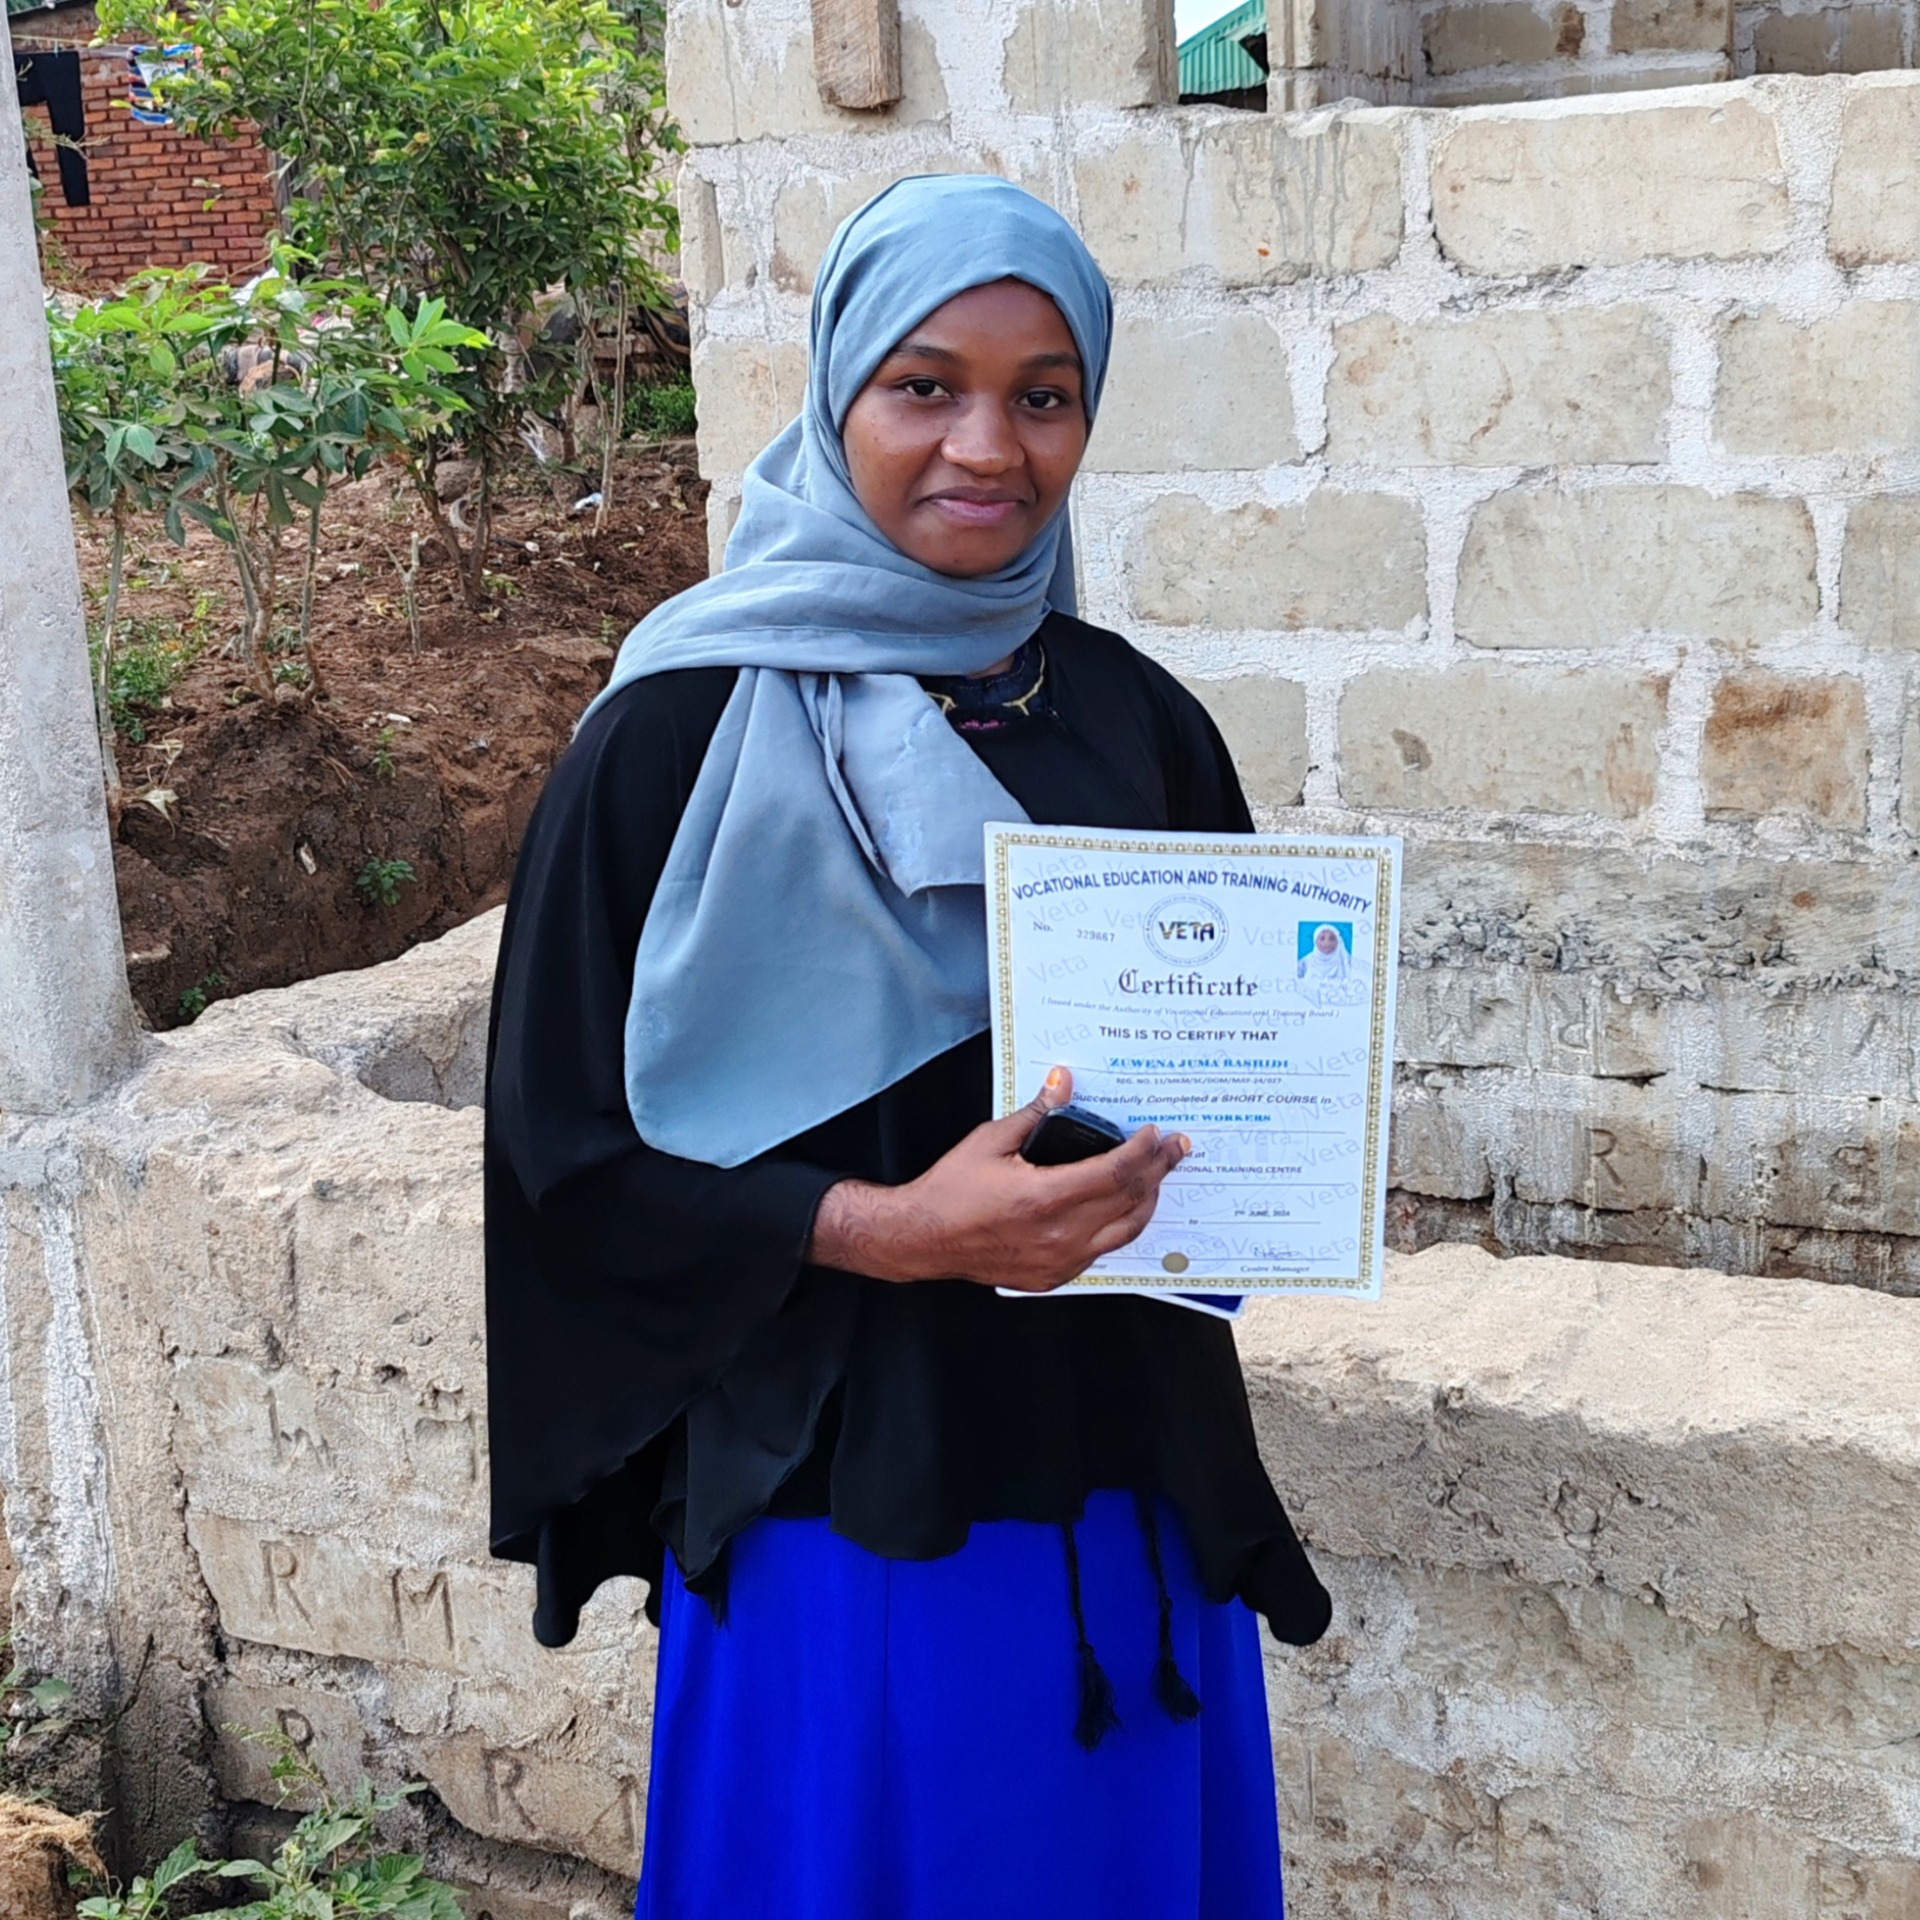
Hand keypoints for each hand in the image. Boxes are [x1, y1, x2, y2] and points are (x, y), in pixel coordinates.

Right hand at [807, 1067, 1188, 1291]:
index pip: (1116, 1173)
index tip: (1156, 1134)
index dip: (1143, 1152)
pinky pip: (1103, 1250)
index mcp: (1046, 1198)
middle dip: (1158, 1172)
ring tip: (1157, 1177)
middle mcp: (1061, 1235)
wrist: (923, 1237)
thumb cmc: (952, 1190)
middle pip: (1131, 1202)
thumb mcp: (991, 1141)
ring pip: (1125, 1231)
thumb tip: (1062, 1081)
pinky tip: (1121, 1207)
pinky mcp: (1054, 1275)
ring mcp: (1060, 1260)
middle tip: (1175, 1150)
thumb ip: (1035, 1113)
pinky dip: (1120, 1225)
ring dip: (1147, 1201)